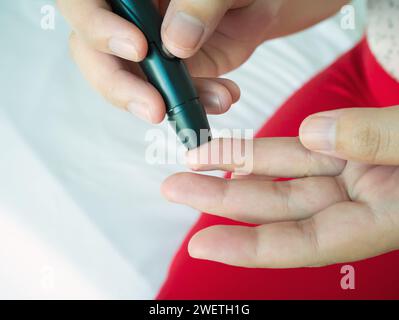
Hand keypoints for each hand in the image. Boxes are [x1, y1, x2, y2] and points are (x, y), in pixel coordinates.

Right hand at [56, 0, 279, 122]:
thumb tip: (174, 45)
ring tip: (213, 99)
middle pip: (93, 55)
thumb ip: (199, 3)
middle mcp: (127, 20)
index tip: (139, 50)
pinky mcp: (168, 75)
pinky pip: (167, 98)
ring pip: (130, 85)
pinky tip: (222, 97)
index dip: (97, 28)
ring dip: (166, 102)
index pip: (83, 6)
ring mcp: (146, 51)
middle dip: (121, 86)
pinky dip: (194, 104)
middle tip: (154, 108)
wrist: (259, 5)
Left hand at [162, 106, 398, 267]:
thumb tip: (316, 131)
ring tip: (190, 159)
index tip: (202, 246)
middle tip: (175, 189)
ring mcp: (351, 171)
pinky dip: (263, 146)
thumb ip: (381, 139)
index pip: (302, 244)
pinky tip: (229, 146)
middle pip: (277, 207)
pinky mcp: (348, 146)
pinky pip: (296, 148)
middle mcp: (359, 199)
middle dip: (223, 199)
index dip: (250, 248)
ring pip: (280, 174)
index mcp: (381, 218)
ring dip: (233, 166)